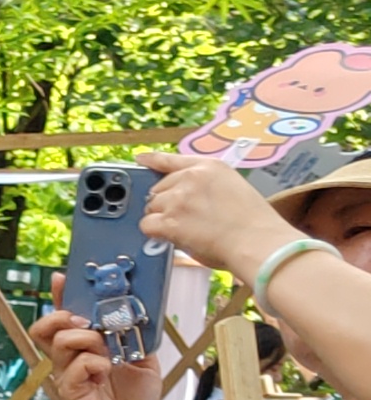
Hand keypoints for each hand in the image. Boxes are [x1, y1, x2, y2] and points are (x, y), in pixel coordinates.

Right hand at [29, 306, 160, 399]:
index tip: (63, 279)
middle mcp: (69, 361)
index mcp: (84, 351)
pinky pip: (77, 365)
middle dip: (63, 315)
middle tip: (83, 320)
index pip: (64, 320)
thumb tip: (134, 315)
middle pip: (46, 327)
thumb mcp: (143, 361)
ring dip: (87, 339)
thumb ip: (135, 338)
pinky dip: (96, 364)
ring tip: (104, 352)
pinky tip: (106, 374)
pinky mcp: (69, 390)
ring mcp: (66, 375)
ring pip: (61, 341)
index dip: (60, 297)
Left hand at [140, 150, 300, 283]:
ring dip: (162, 219)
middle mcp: (190, 178)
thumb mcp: (232, 187)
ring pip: (151, 207)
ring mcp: (178, 198)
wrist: (257, 240)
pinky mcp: (169, 220)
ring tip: (187, 229)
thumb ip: (205, 186)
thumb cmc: (252, 222)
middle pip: (158, 189)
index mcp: (209, 166)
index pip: (172, 159)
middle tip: (187, 219)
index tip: (141, 160)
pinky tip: (173, 236)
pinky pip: (147, 225)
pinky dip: (156, 233)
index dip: (153, 160)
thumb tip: (183, 198)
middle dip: (166, 204)